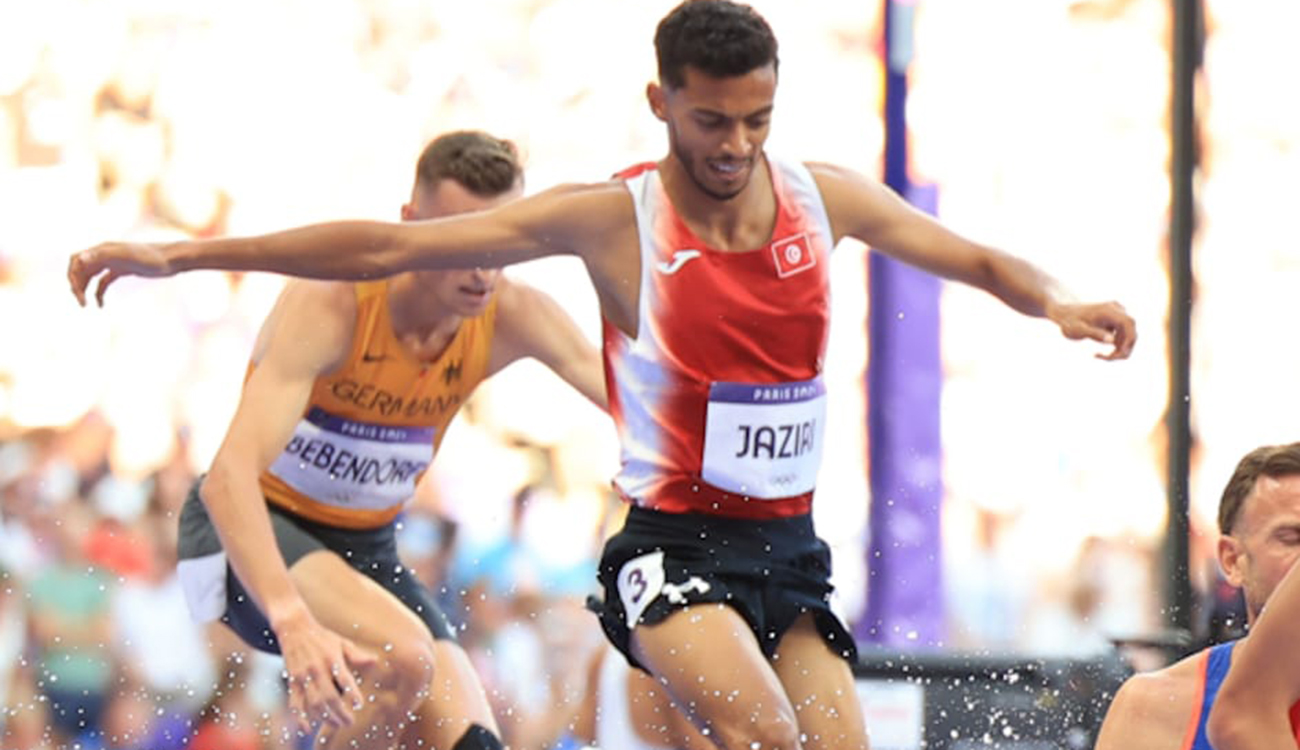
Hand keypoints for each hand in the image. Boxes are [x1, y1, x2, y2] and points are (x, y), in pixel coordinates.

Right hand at [66, 242, 173, 306]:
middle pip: (80, 269)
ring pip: (90, 276)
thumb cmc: (150, 257)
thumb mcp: (126, 257)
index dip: (72, 276)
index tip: (78, 293)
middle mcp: (105, 254)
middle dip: (77, 285)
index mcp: (102, 249)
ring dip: (84, 289)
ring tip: (85, 305)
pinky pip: (104, 282)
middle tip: (81, 303)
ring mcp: (113, 263)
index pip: (76, 260)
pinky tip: (100, 305)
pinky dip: (99, 293)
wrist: (172, 259)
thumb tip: (78, 259)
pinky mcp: (122, 270)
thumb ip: (103, 256)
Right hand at [275, 609, 377, 733]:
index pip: (344, 679)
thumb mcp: (342, 642)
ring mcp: (303, 676)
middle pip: (329, 697)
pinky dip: (300, 717)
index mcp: (332, 658)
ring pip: (314, 703)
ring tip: (337, 724)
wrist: (294, 628)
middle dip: (340, 713)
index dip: (352, 693)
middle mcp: (317, 668)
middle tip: (350, 722)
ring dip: (325, 717)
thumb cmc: (323, 637)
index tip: (359, 704)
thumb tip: (375, 661)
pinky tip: (307, 729)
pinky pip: (295, 703)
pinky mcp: (292, 681)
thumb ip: (357, 655)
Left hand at [1049, 301, 1136, 359]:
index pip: (1129, 323)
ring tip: (1099, 356)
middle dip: (1124, 348)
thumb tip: (1112, 340)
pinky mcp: (1115, 321)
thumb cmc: (1068, 321)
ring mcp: (1117, 315)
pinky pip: (1122, 335)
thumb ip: (1094, 334)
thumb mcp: (1078, 330)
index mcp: (1110, 310)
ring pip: (1128, 335)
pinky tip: (1099, 354)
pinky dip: (1116, 346)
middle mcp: (1117, 310)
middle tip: (1107, 359)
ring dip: (1119, 349)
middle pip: (1131, 331)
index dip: (1129, 340)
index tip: (1120, 354)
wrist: (1063, 313)